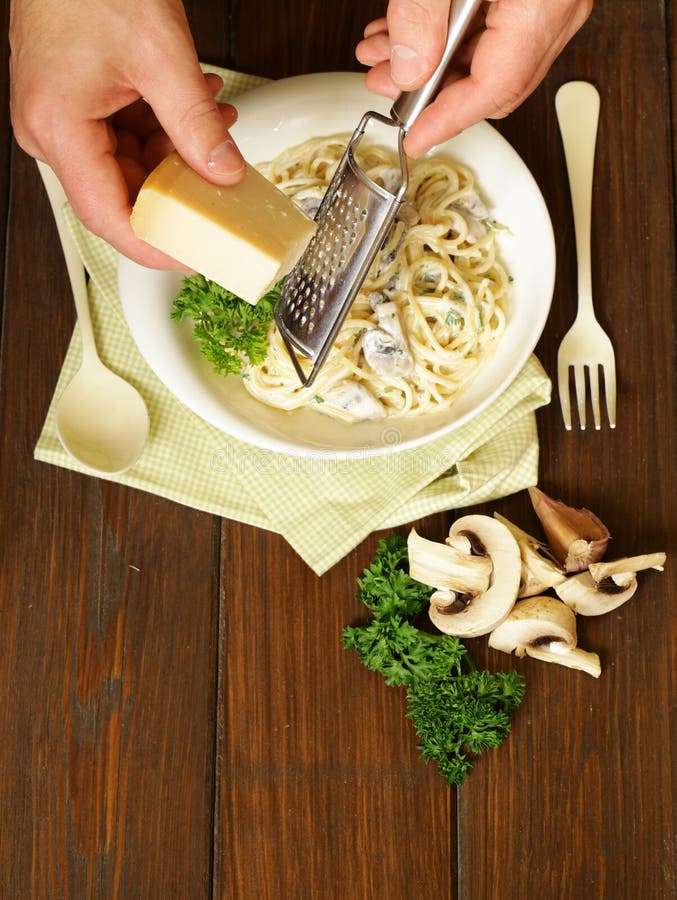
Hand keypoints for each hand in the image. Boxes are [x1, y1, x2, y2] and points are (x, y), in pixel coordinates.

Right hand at [9, 0, 244, 269]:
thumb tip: (225, 174)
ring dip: (180, 153)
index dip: (156, 246)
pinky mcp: (78, 104)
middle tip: (226, 195)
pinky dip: (166, 128)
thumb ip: (197, 124)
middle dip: (180, 192)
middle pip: (123, 195)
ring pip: (131, 165)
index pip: (110, 218)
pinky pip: (127, 136)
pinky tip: (200, 106)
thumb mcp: (160, 54)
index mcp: (59, 130)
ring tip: (220, 124)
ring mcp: (63, 120)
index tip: (195, 256)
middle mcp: (52, 133)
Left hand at [357, 0, 592, 156]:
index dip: (445, 122)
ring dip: (431, 64)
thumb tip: (408, 69)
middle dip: (430, 94)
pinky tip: (410, 30)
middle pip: (493, 83)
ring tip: (384, 58)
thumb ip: (424, 14)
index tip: (413, 141)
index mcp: (543, 6)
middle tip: (386, 92)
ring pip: (490, 58)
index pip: (492, 90)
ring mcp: (553, 1)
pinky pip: (496, 30)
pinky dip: (449, 37)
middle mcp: (557, 9)